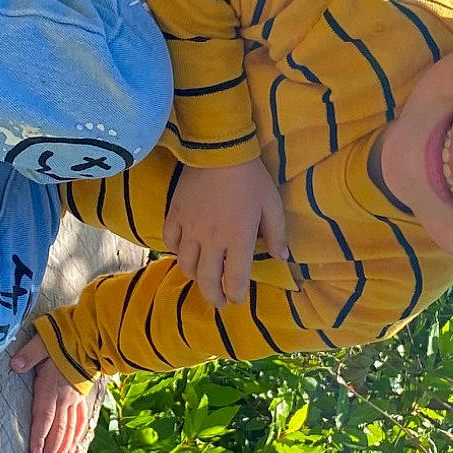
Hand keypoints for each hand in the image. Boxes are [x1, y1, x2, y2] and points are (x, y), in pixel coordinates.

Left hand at [11, 335, 102, 452]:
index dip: (40, 436)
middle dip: (50, 452)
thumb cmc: (66, 336)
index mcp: (53, 386)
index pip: (45, 416)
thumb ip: (30, 354)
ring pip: (70, 430)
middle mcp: (65, 397)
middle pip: (58, 429)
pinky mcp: (82, 396)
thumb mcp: (45, 340)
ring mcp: (75, 399)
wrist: (94, 334)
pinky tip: (72, 450)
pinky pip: (80, 421)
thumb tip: (15, 365)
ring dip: (62, 450)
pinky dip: (76, 437)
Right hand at [162, 158, 290, 306]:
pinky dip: (176, 252)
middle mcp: (212, 240)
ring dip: (195, 277)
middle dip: (213, 296)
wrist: (219, 150)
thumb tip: (282, 258)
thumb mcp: (272, 204)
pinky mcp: (175, 215)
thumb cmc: (251, 178)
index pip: (234, 279)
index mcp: (238, 239)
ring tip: (202, 279)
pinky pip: (170, 242)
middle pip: (207, 279)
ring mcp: (190, 228)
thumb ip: (277, 234)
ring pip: (186, 265)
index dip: (236, 295)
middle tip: (219, 302)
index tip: (237, 300)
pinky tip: (184, 251)